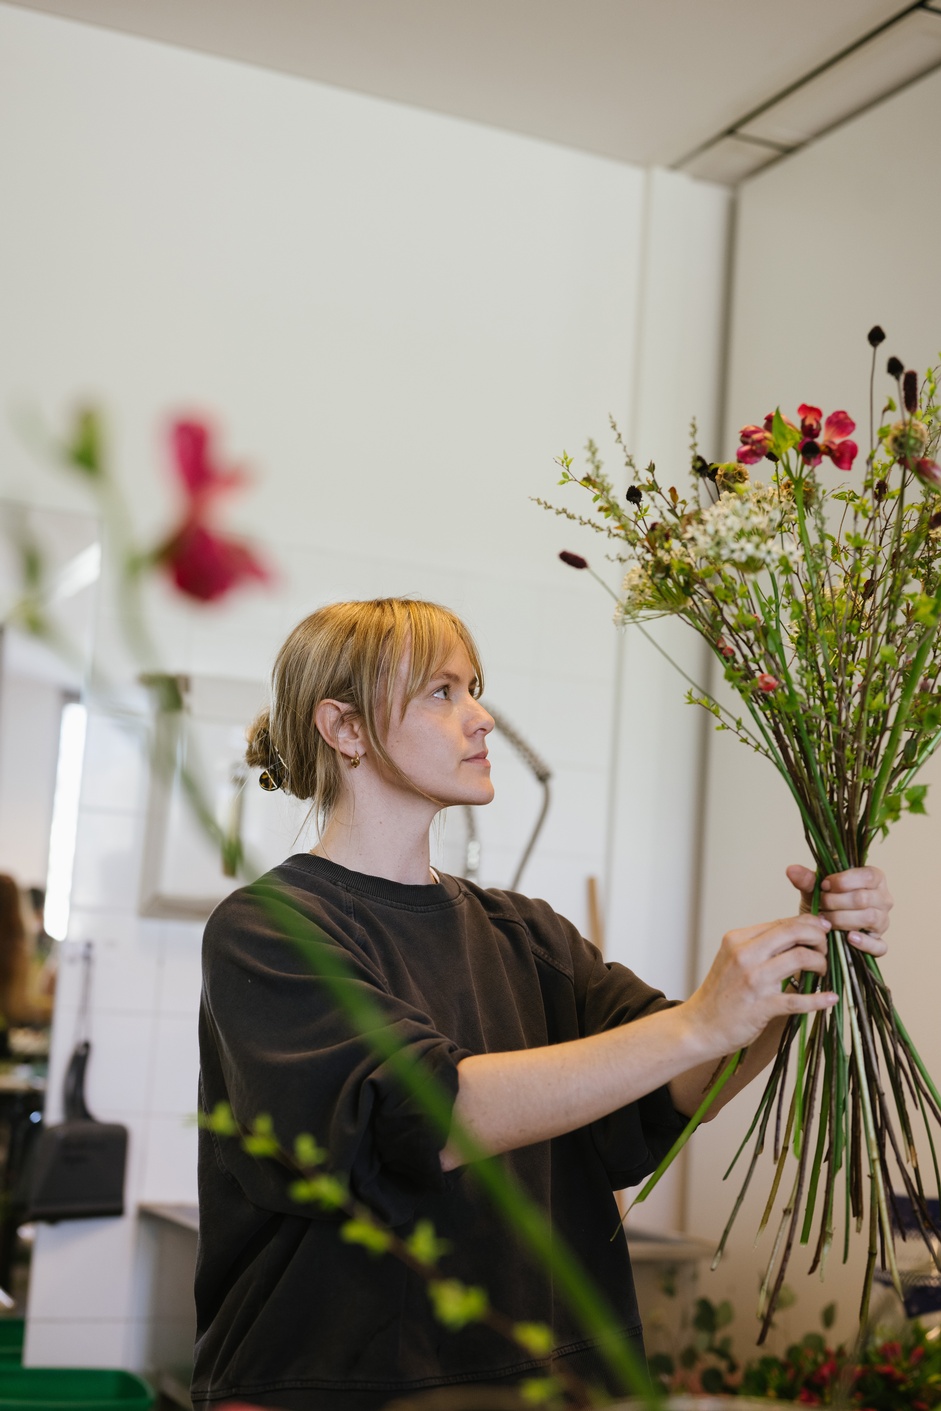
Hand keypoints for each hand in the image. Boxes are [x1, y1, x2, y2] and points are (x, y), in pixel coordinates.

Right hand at [685, 914, 836, 1055]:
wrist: (699, 1026)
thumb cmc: (719, 994)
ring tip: (822, 971)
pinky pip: (799, 999)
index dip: (809, 924)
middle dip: (819, 938)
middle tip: (825, 949)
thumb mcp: (732, 959)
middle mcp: (745, 955)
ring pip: (800, 958)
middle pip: (794, 932)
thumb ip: (759, 946)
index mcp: (737, 939)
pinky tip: (830, 998)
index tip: (822, 930)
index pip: (782, 922)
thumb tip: (795, 935)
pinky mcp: (762, 1006)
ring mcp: (753, 980)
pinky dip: (819, 999)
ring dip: (820, 963)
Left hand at [786, 863, 890, 956]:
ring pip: (870, 918)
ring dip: (842, 919)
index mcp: (873, 878)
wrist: (820, 928)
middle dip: (836, 902)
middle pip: (864, 898)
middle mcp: (883, 898)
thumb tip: (791, 870)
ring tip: (826, 920)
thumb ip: (806, 879)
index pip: (867, 876)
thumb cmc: (823, 903)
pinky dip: (865, 943)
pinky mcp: (879, 942)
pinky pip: (880, 945)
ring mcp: (883, 921)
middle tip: (821, 905)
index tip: (823, 886)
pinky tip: (849, 938)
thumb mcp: (814, 890)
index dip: (843, 881)